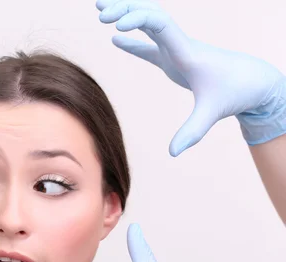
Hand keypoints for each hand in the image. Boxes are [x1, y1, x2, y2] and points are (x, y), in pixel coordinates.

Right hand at [96, 0, 285, 155]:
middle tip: (100, 12)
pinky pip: (149, 43)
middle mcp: (178, 44)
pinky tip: (115, 38)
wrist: (254, 82)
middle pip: (150, 12)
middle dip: (125, 8)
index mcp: (185, 51)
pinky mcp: (174, 59)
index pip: (159, 23)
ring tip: (101, 10)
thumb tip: (173, 153)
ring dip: (127, 13)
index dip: (137, 19)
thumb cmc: (235, 94)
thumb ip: (192, 131)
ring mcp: (175, 49)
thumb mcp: (212, 112)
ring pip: (148, 21)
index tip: (116, 28)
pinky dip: (132, 39)